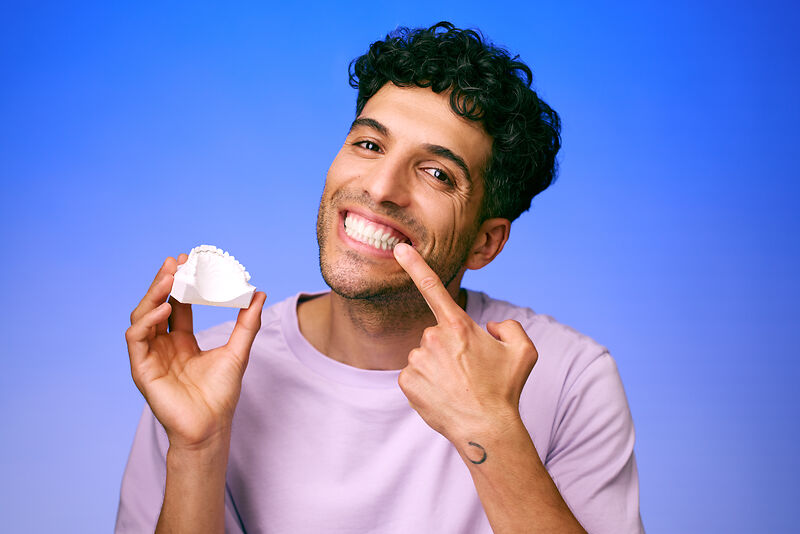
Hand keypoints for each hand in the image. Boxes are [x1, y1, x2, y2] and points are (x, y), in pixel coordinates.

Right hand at [125, 254, 266, 450]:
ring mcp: (150, 356)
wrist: (210, 426)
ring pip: (142, 316)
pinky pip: (136, 338)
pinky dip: (146, 321)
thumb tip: (259, 294)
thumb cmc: (221, 394)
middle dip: (164, 282)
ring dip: (153, 295)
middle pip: (157, 305)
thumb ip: (247, 323)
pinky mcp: (141, 369)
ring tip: (169, 277)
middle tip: (176, 260)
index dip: (181, 284)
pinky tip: (163, 309)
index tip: (190, 261)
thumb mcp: (237, 351)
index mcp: (181, 341)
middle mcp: (162, 346)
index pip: (176, 305)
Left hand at [393, 243, 537, 445]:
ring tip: (457, 387)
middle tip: (469, 372)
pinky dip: (425, 384)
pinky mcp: (406, 381)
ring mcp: (418, 360)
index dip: (415, 265)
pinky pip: (414, 375)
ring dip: (437, 367)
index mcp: (459, 325)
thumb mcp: (523, 351)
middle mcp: (434, 338)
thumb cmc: (505, 390)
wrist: (486, 429)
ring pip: (425, 356)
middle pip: (436, 334)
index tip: (399, 248)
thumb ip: (510, 327)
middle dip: (449, 348)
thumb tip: (488, 326)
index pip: (433, 288)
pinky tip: (442, 395)